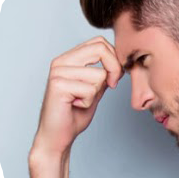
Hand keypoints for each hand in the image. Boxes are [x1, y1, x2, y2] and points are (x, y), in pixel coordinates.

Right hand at [30, 36, 122, 158]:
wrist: (58, 135)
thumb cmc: (75, 113)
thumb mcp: (95, 88)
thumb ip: (104, 73)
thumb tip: (121, 60)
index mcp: (69, 58)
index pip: (99, 42)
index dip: (115, 58)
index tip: (114, 77)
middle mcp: (61, 61)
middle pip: (100, 49)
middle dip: (114, 69)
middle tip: (111, 86)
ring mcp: (58, 72)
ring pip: (99, 74)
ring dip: (97, 92)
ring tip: (82, 100)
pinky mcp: (57, 85)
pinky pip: (90, 89)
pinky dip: (89, 102)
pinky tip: (76, 105)